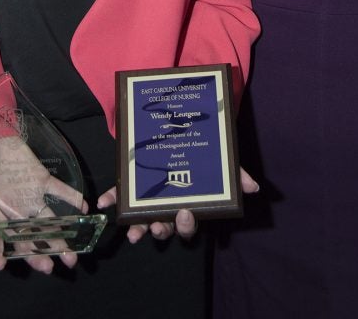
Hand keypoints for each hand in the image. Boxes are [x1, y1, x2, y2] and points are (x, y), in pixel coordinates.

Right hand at [0, 145, 85, 273]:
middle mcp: (13, 211)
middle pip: (25, 237)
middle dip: (36, 254)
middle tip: (48, 268)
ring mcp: (29, 196)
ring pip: (46, 221)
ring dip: (59, 237)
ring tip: (71, 256)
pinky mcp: (40, 179)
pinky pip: (57, 190)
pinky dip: (70, 197)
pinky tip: (82, 208)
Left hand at [96, 165, 258, 244]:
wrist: (177, 124)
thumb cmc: (199, 149)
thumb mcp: (217, 158)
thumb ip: (234, 173)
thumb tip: (252, 188)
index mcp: (188, 202)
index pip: (189, 222)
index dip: (186, 224)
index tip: (185, 214)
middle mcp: (167, 204)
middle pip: (165, 226)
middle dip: (161, 230)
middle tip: (158, 227)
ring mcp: (147, 197)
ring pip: (142, 218)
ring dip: (137, 226)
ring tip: (133, 232)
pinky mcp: (130, 185)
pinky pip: (119, 197)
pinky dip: (111, 200)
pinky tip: (104, 203)